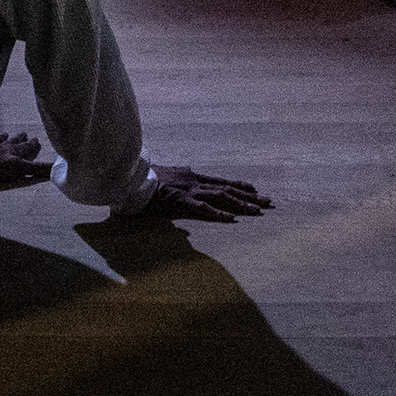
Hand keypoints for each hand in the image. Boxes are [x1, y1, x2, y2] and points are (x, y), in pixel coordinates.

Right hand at [131, 167, 269, 222]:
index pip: (220, 181)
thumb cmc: (142, 180)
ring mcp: (188, 190)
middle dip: (249, 196)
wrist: (127, 177)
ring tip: (258, 211)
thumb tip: (184, 189)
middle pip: (227, 188)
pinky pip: (202, 208)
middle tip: (268, 202)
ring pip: (220, 196)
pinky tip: (232, 219)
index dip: (239, 186)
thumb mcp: (165, 180)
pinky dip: (218, 213)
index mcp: (190, 176)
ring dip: (240, 204)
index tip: (255, 190)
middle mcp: (193, 181)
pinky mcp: (179, 200)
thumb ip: (177, 185)